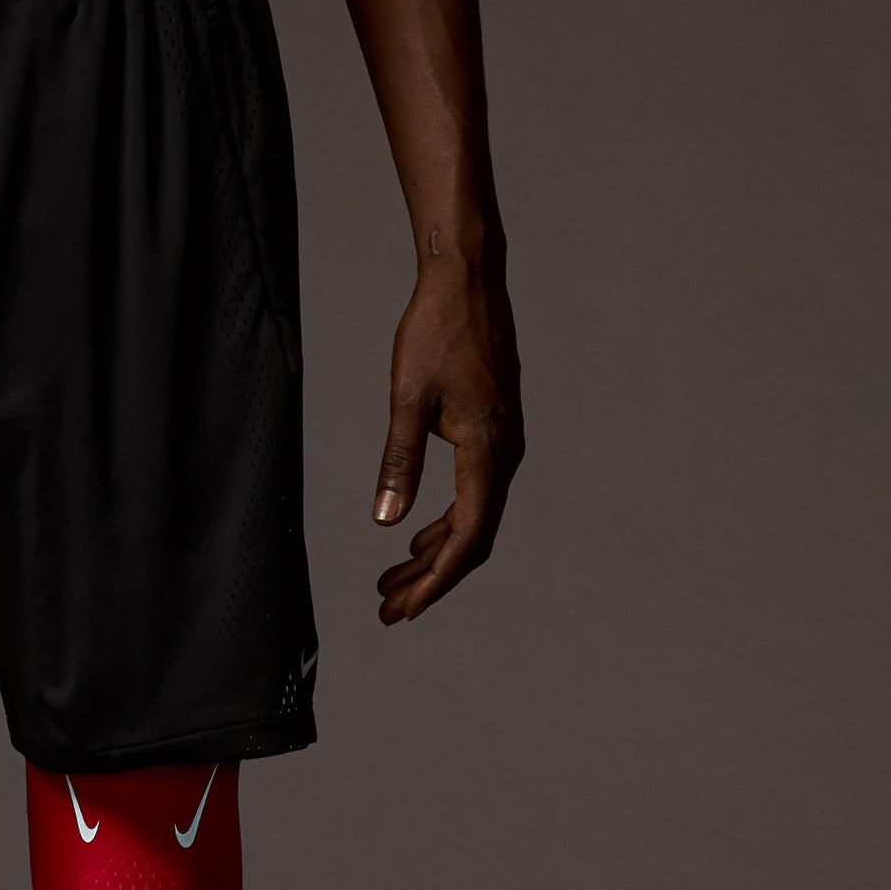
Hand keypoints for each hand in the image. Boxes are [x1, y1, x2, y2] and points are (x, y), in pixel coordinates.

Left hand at [371, 258, 524, 623]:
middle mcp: (503, 454)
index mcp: (487, 451)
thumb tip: (386, 521)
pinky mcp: (492, 433)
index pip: (466, 537)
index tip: (405, 609)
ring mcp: (502, 444)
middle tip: (388, 609)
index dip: (435, 580)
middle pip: (471, 539)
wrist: (466, 280)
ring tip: (391, 582)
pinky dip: (444, 523)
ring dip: (433, 555)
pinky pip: (473, 495)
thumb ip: (399, 462)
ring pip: (472, 520)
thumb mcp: (406, 399)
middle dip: (430, 579)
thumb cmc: (436, 331)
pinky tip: (414, 538)